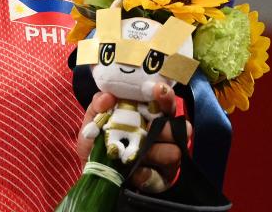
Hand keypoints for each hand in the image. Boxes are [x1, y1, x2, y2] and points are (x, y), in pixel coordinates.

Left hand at [75, 83, 192, 193]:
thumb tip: (107, 97)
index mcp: (148, 116)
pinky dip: (146, 174)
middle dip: (166, 128)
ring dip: (155, 152)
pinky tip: (134, 173)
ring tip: (139, 153)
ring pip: (174, 153)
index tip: (158, 90)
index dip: (165, 96)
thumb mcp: (93, 122)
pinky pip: (160, 177)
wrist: (91, 174)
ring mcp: (164, 159)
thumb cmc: (98, 143)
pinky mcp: (161, 181)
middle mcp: (161, 135)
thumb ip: (98, 106)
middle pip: (180, 127)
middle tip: (149, 128)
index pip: (164, 102)